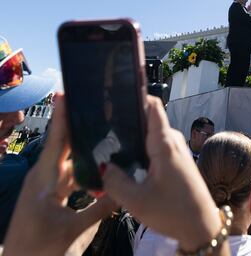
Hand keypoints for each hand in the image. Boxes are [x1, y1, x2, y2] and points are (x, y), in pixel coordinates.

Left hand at [3, 93, 116, 254]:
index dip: (61, 118)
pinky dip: (83, 172)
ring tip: (105, 134)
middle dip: (77, 128)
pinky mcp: (50, 199)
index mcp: (43, 181)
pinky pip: (69, 178)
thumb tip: (127, 192)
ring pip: (68, 163)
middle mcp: (43, 180)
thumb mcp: (74, 231)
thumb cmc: (40, 250)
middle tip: (95, 107)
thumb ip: (101, 209)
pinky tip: (100, 170)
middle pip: (62, 147)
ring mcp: (45, 189)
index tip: (66, 94)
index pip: (56, 142)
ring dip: (84, 151)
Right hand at [103, 96, 220, 252]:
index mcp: (164, 143)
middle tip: (100, 122)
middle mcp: (173, 141)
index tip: (115, 92)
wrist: (201, 227)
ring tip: (107, 141)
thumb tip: (103, 165)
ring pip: (150, 135)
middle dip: (127, 119)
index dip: (135, 95)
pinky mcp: (176, 161)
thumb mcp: (135, 200)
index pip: (152, 106)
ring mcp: (176, 151)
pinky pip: (155, 147)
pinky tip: (125, 160)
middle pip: (148, 119)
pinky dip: (140, 149)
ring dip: (133, 137)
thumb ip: (114, 180)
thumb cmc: (173, 212)